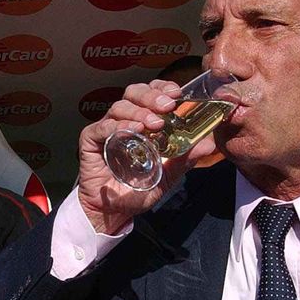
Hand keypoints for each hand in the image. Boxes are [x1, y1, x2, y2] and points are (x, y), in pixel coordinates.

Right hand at [78, 80, 219, 234]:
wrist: (115, 211)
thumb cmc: (137, 189)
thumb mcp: (168, 173)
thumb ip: (185, 158)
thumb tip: (210, 144)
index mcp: (141, 121)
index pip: (150, 92)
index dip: (162, 88)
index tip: (176, 94)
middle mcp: (123, 120)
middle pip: (134, 93)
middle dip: (152, 95)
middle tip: (167, 106)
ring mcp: (105, 130)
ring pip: (119, 106)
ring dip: (139, 112)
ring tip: (154, 125)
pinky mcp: (90, 142)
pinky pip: (101, 127)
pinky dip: (117, 126)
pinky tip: (132, 131)